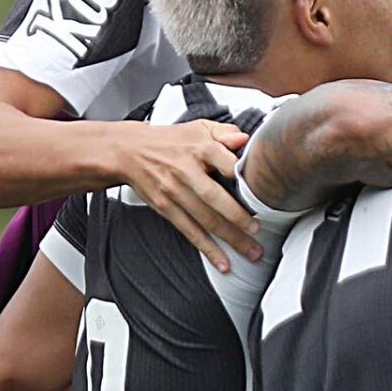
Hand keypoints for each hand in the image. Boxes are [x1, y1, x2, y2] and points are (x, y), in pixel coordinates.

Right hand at [120, 119, 258, 271]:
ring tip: (252, 253)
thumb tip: (246, 139)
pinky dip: (207, 249)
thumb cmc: (172, 141)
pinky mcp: (166, 208)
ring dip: (230, 239)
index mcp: (200, 148)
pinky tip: (223, 263)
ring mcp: (175, 192)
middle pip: (215, 198)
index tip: (262, 190)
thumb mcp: (198, 127)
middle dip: (238, 218)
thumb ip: (225, 133)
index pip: (225, 162)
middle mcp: (187, 171)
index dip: (242, 177)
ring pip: (205, 219)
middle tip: (259, 231)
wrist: (129, 151)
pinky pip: (190, 231)